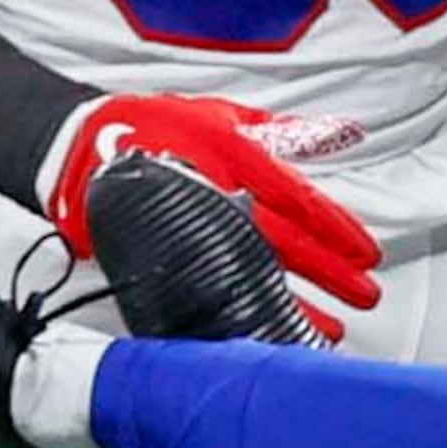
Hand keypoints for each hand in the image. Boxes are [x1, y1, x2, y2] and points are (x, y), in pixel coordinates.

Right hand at [44, 94, 383, 315]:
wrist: (80, 147)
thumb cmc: (157, 125)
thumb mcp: (220, 115)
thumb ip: (283, 130)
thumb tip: (345, 133)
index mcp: (229, 152)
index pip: (295, 196)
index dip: (334, 228)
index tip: (366, 253)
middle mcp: (212, 190)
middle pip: (283, 241)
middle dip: (329, 273)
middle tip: (366, 295)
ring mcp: (186, 225)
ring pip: (252, 271)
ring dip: (296, 304)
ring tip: (333, 330)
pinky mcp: (163, 251)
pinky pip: (213, 289)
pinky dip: (245, 312)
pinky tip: (272, 331)